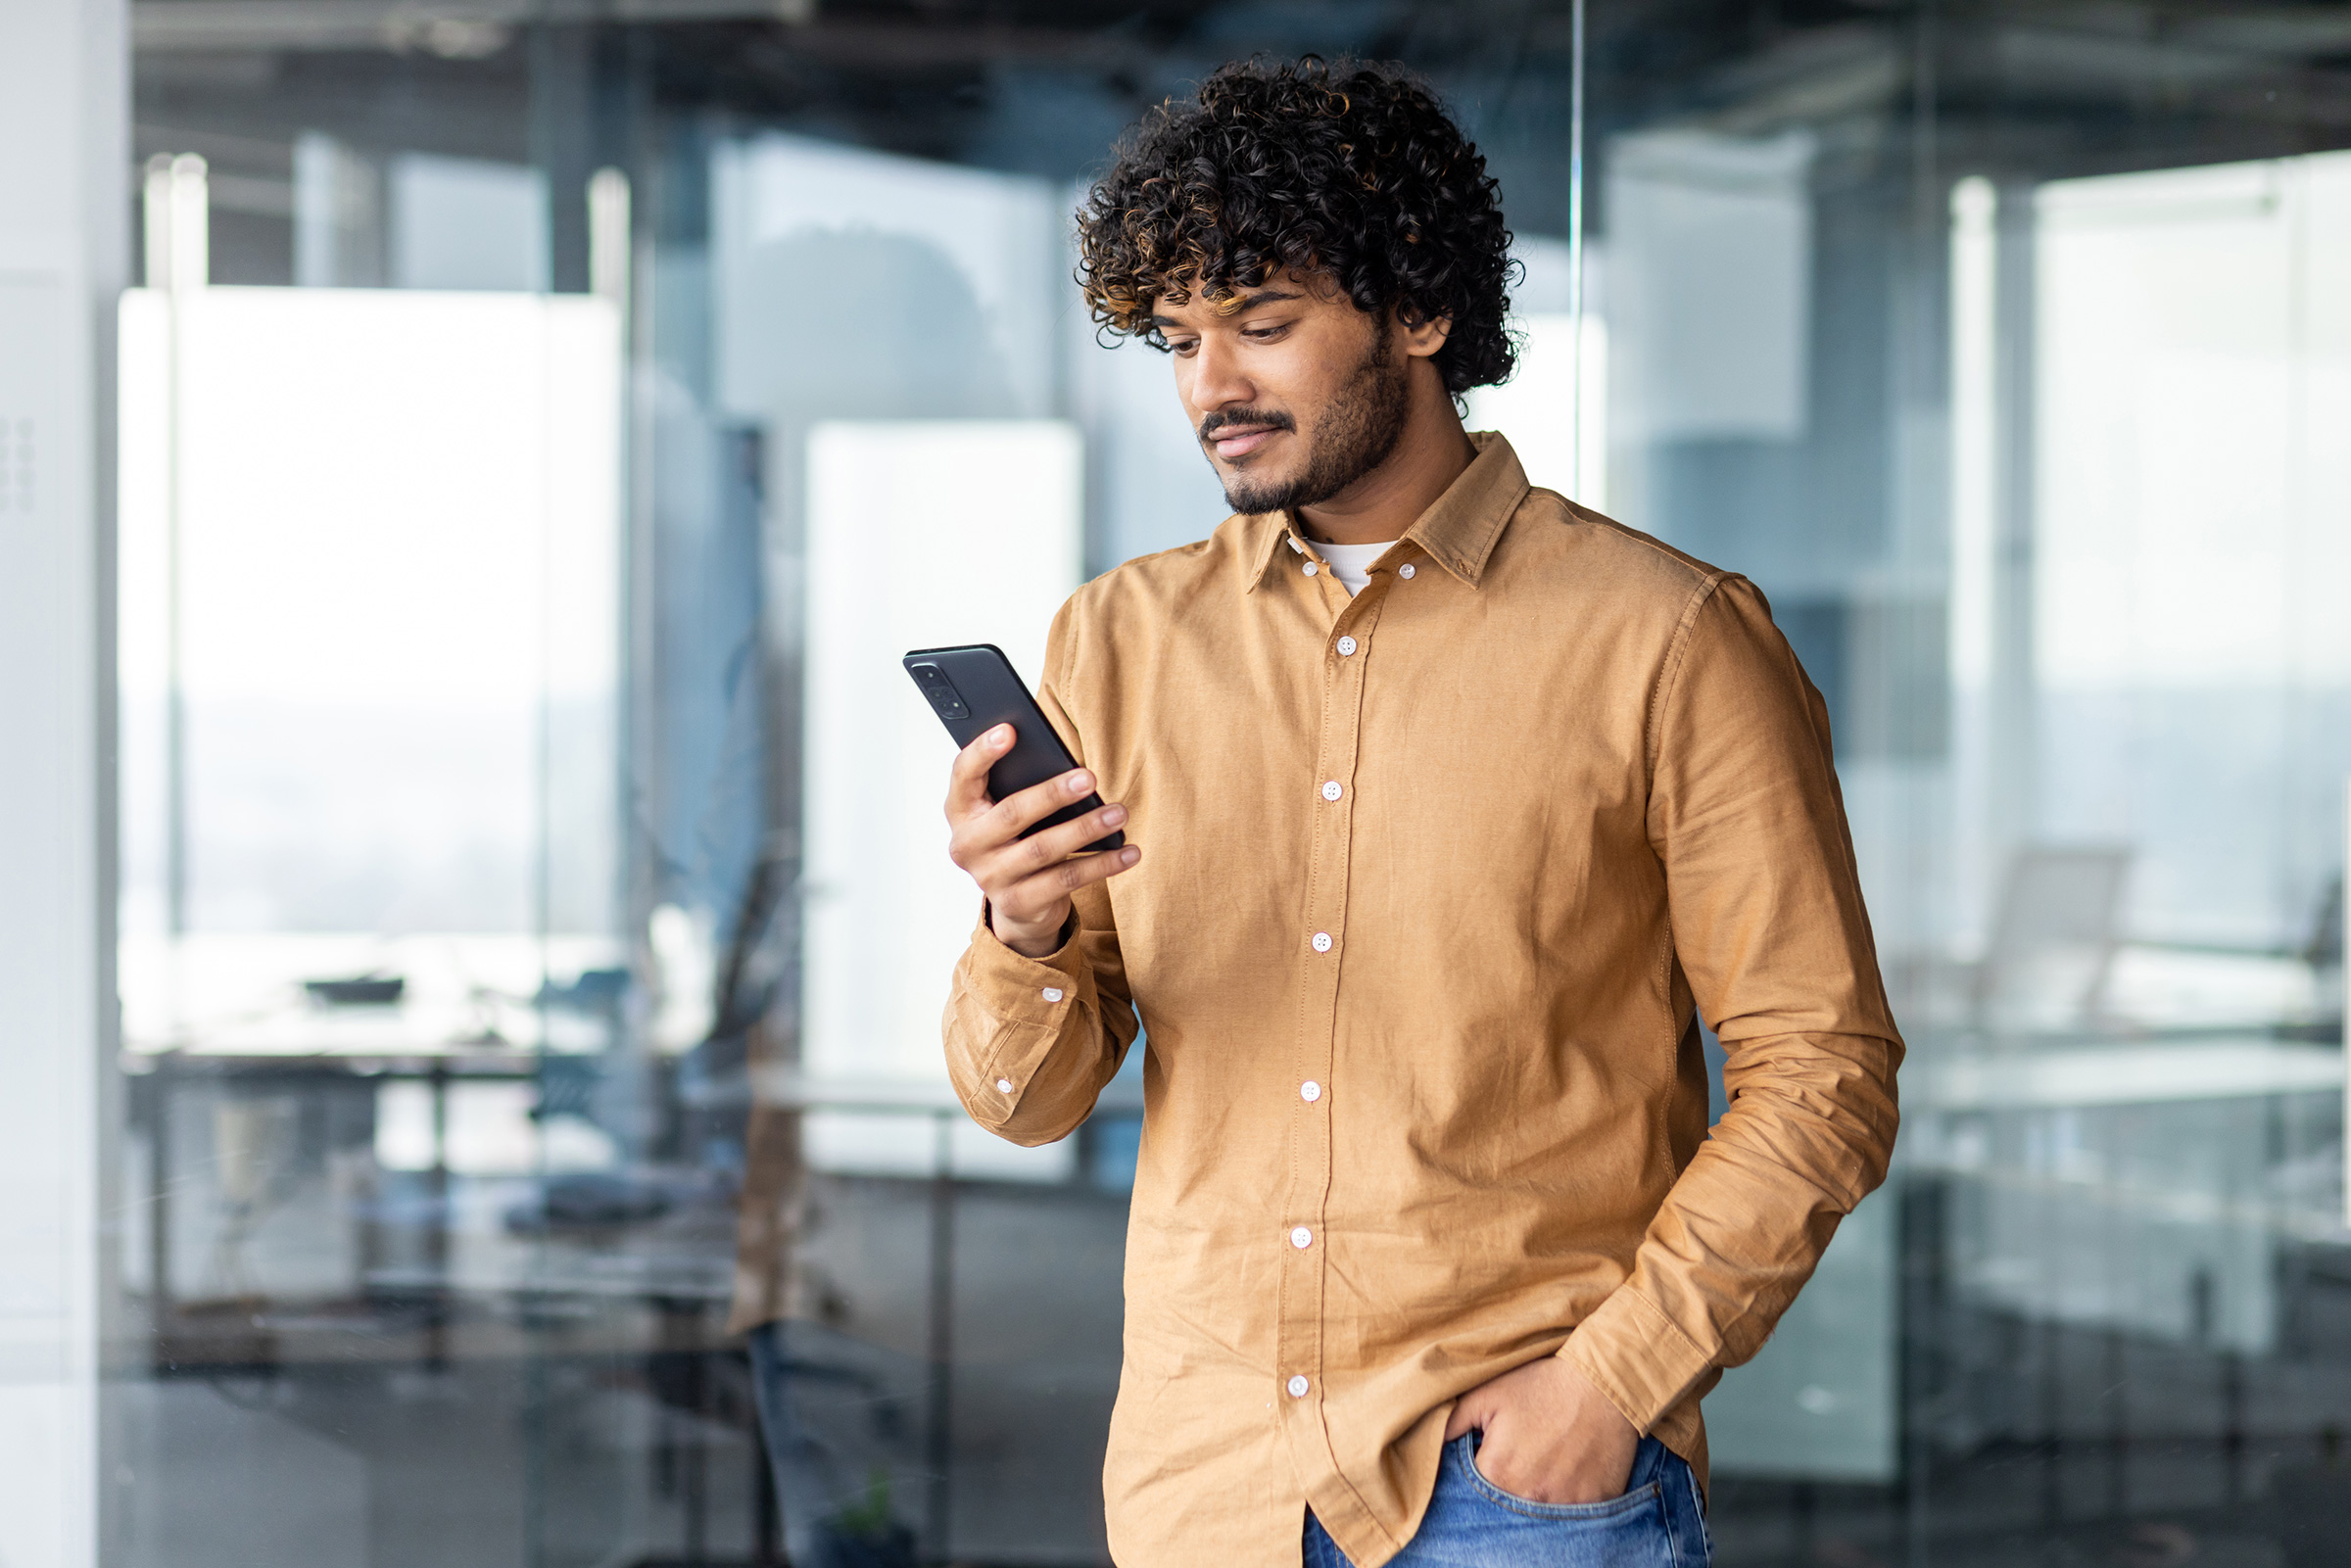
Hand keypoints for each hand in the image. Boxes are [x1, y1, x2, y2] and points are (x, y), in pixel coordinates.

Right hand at [946, 724, 1140, 958]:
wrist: (1017, 904)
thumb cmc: (1017, 838)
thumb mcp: (1007, 809)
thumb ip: (1020, 784)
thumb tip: (1067, 766)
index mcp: (960, 810)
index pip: (964, 774)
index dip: (983, 751)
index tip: (1010, 730)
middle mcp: (968, 845)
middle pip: (1011, 813)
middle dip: (1053, 793)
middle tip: (1090, 777)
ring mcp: (991, 877)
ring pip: (1043, 848)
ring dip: (1085, 828)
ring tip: (1118, 813)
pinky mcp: (1019, 903)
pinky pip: (1066, 879)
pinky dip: (1102, 864)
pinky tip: (1128, 852)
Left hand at [1443, 1357, 1638, 1505]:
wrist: (1603, 1383)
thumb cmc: (1542, 1385)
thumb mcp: (1487, 1394)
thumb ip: (1450, 1423)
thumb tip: (1423, 1445)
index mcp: (1497, 1472)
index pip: (1471, 1498)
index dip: (1476, 1483)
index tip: (1486, 1466)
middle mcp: (1530, 1498)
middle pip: (1504, 1512)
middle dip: (1503, 1495)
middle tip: (1516, 1467)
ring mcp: (1565, 1506)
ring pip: (1538, 1518)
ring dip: (1534, 1501)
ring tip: (1540, 1473)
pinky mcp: (1595, 1506)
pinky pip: (1573, 1518)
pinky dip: (1566, 1504)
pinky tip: (1565, 1478)